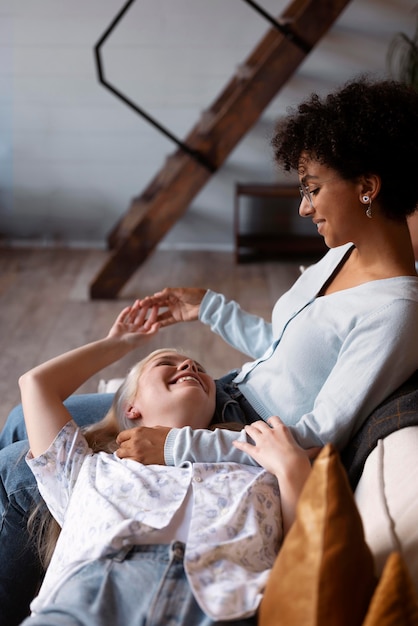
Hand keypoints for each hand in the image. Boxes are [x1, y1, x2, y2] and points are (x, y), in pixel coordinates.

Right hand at [107, 300, 159, 345]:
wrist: (117, 345)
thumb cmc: (133, 342)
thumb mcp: (146, 337)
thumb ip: (154, 331)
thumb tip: (159, 323)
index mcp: (142, 333)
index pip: (150, 321)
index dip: (154, 313)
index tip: (157, 304)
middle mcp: (135, 330)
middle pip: (141, 317)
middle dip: (145, 308)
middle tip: (148, 299)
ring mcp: (127, 327)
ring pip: (132, 315)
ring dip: (136, 308)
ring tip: (139, 300)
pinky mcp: (119, 325)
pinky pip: (122, 317)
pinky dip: (125, 312)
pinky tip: (129, 307)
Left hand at [116, 425, 169, 464]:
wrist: (176, 446)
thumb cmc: (168, 436)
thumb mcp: (153, 429)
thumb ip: (142, 433)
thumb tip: (137, 436)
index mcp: (138, 431)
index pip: (121, 437)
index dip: (122, 440)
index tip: (124, 443)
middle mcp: (134, 441)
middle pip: (121, 447)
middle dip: (125, 448)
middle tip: (130, 451)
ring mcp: (136, 452)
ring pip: (121, 455)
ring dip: (125, 456)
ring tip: (132, 457)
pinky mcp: (140, 461)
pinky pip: (128, 462)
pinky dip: (130, 462)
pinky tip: (135, 461)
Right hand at [139, 287, 206, 327]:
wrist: (206, 304)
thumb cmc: (194, 295)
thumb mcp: (180, 291)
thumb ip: (168, 292)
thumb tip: (155, 294)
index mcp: (172, 294)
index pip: (158, 297)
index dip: (150, 300)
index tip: (141, 302)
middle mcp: (172, 302)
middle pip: (158, 305)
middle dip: (149, 307)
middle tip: (139, 311)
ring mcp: (175, 310)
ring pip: (161, 314)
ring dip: (153, 316)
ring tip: (143, 320)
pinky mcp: (178, 318)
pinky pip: (168, 321)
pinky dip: (161, 324)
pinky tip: (153, 326)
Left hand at [233, 417, 319, 533]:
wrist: (291, 468)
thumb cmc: (300, 460)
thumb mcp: (307, 452)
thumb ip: (313, 450)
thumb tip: (325, 449)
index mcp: (283, 430)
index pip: (274, 419)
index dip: (270, 420)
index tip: (269, 422)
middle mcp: (270, 432)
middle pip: (259, 423)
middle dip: (256, 424)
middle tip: (255, 427)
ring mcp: (262, 441)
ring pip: (251, 429)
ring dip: (248, 429)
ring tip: (246, 430)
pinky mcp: (255, 451)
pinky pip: (244, 445)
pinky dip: (239, 443)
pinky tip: (235, 443)